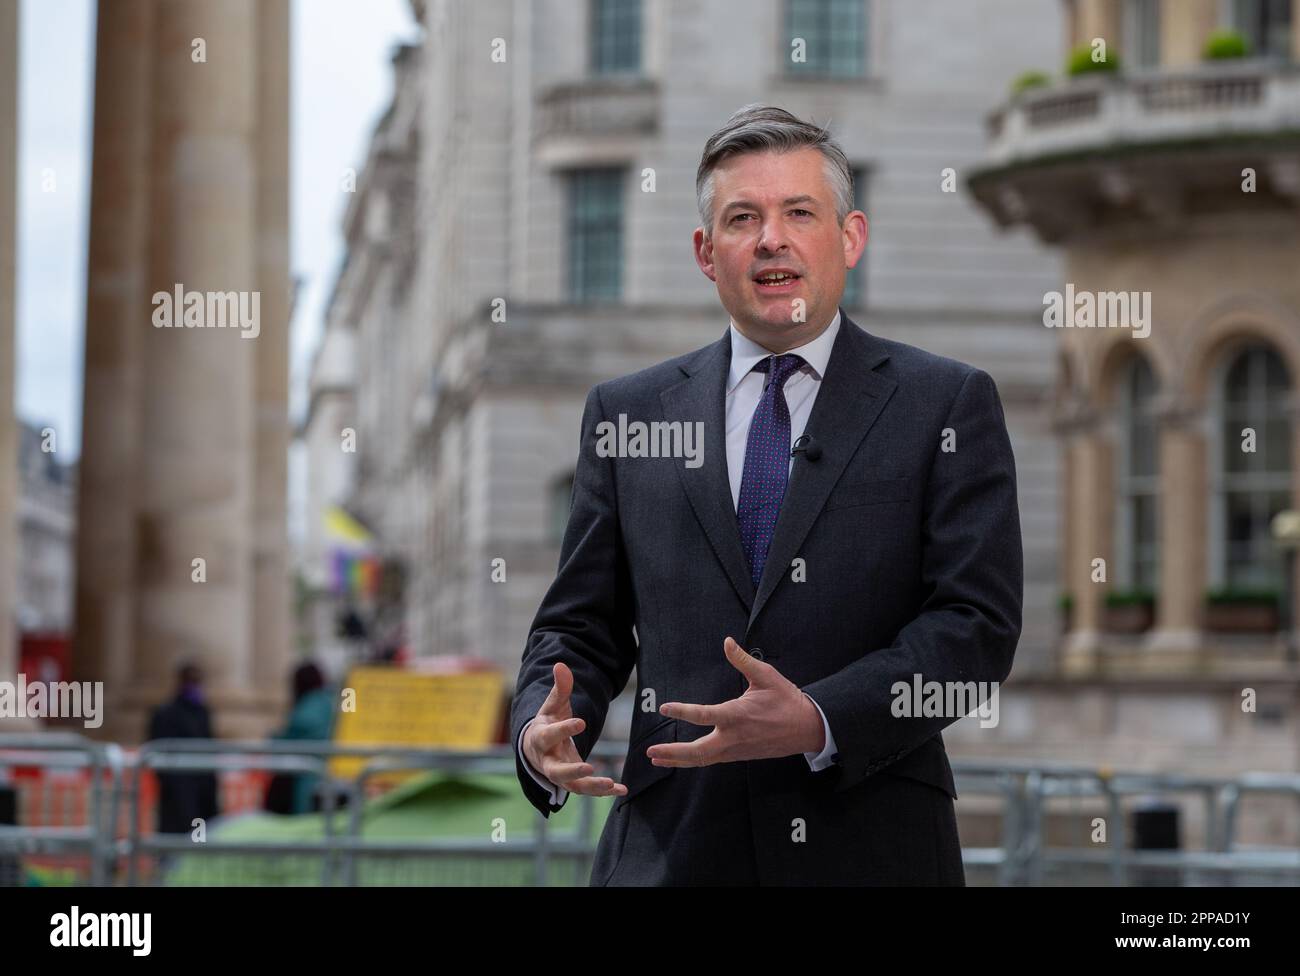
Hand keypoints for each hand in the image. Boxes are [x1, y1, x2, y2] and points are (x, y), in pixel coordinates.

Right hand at [522, 662, 626, 797]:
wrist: (536, 749)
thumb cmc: (547, 722)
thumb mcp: (552, 705)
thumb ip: (559, 688)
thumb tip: (561, 665)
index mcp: (541, 739)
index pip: (550, 735)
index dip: (564, 729)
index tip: (581, 723)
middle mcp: (548, 761)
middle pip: (556, 771)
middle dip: (571, 771)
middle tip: (588, 768)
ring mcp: (560, 775)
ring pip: (573, 786)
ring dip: (592, 787)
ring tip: (611, 783)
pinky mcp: (572, 783)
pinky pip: (586, 790)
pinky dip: (603, 792)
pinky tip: (622, 790)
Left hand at [647, 637, 824, 766]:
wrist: (807, 728)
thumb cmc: (786, 700)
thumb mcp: (766, 675)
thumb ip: (743, 660)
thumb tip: (727, 642)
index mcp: (737, 715)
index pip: (704, 715)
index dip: (683, 711)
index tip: (665, 707)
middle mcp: (734, 736)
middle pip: (698, 751)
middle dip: (673, 753)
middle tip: (651, 752)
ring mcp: (736, 749)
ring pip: (703, 759)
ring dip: (679, 760)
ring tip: (656, 758)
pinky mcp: (739, 755)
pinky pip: (713, 759)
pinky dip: (695, 760)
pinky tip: (683, 758)